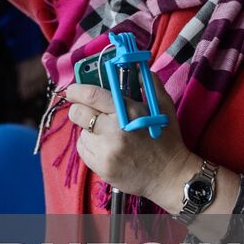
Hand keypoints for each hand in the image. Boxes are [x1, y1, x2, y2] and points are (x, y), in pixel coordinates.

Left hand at [62, 73, 198, 210]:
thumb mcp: (163, 106)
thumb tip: (135, 66)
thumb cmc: (167, 139)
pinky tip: (107, 147)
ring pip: (80, 132)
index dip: (76, 90)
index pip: (91, 95)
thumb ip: (148, 83)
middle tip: (89, 111)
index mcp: (127, 113)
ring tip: (107, 134)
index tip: (72, 90)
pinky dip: (91, 146)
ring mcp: (106, 152)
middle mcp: (113, 132)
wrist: (171, 177)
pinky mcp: (101, 168)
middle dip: (80, 109)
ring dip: (89, 130)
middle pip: (77, 113)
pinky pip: (83, 150)